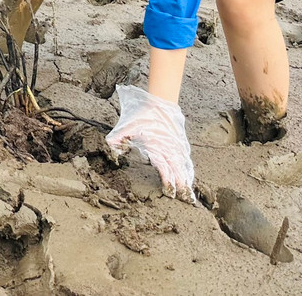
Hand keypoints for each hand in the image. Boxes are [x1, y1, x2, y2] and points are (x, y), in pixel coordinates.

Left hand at [106, 85, 195, 200]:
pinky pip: (186, 159)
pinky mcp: (181, 143)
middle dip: (182, 186)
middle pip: (178, 171)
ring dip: (186, 179)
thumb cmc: (143, 115)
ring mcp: (177, 146)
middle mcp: (170, 149)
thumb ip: (119, 138)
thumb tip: (111, 147)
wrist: (160, 101)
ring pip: (183, 166)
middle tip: (186, 201)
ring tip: (190, 193)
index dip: (168, 182)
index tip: (171, 193)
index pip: (165, 168)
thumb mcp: (127, 125)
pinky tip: (189, 177)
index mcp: (157, 147)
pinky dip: (188, 169)